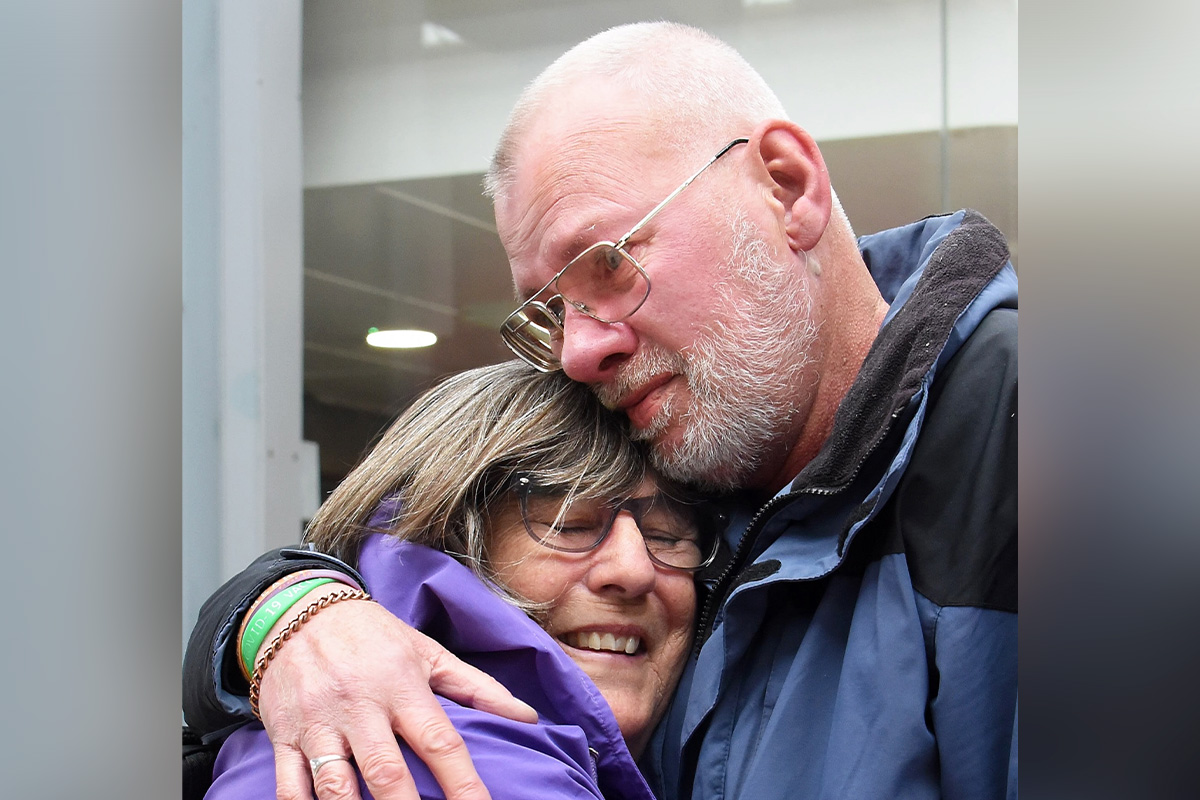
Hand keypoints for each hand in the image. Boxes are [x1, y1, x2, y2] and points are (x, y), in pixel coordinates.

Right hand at [256, 589, 538, 799]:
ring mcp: (319, 722)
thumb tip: (527, 717)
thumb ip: (477, 688)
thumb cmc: (372, 635)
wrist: (297, 609)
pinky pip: (289, 783)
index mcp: (402, 686)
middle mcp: (361, 706)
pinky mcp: (284, 735)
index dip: (463, 784)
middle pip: (387, 772)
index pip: (440, 742)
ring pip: (335, 784)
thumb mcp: (427, 652)